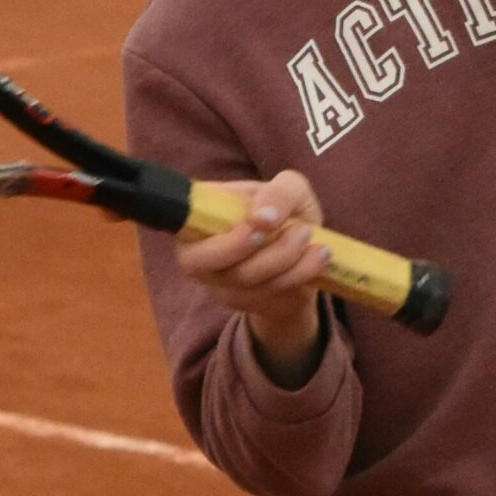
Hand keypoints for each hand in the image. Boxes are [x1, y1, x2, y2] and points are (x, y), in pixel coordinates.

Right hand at [176, 170, 328, 381]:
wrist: (302, 257)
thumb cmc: (285, 215)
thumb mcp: (291, 191)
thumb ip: (280, 191)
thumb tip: (262, 217)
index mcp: (197, 215)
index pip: (176, 219)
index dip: (200, 217)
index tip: (256, 222)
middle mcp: (196, 252)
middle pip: (199, 262)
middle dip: (245, 247)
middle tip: (296, 230)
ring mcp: (216, 283)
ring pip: (240, 279)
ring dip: (284, 258)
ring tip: (312, 236)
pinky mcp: (241, 304)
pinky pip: (264, 293)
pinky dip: (298, 274)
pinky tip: (319, 256)